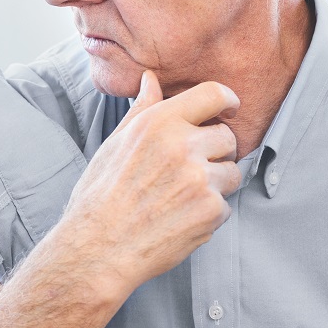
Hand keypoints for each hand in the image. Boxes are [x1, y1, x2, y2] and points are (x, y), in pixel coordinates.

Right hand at [54, 70, 240, 298]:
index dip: (226, 101)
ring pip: (231, 173)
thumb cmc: (100, 197)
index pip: (213, 94)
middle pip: (227, 137)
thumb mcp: (115, 144)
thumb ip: (142, 109)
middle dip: (214, 152)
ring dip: (214, 185)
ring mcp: (200, 179)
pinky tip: (177, 220)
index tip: (228, 109)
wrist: (96, 249)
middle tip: (186, 172)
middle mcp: (182, 146)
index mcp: (157, 124)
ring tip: (178, 199)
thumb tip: (151, 79)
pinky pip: (225, 205)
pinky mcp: (211, 210)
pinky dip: (207, 215)